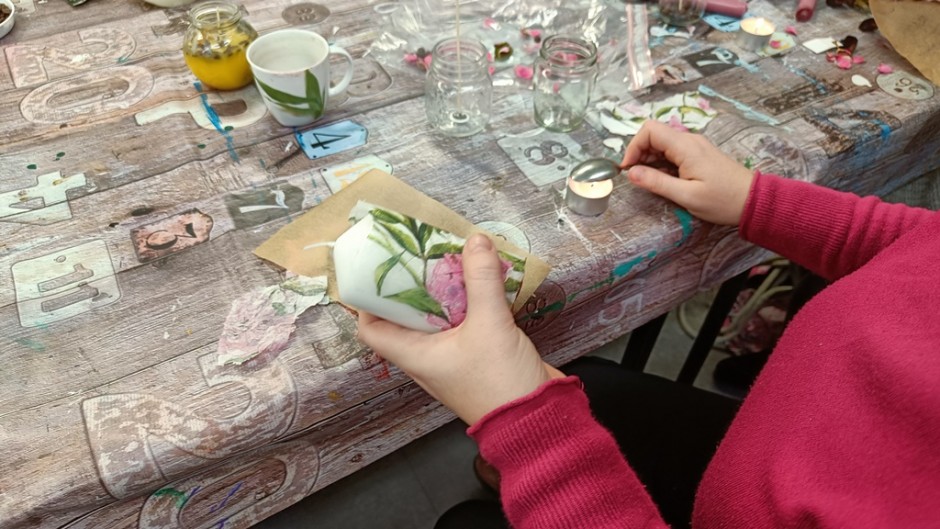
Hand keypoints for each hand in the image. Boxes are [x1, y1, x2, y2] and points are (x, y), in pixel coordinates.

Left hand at [357, 234, 564, 424]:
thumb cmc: (501, 383)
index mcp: (415, 356)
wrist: (539, 418)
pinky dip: (468, 301)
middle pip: (405, 317)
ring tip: (452, 259)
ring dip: (444, 291)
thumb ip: (481, 280)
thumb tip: (475, 240)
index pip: (371, 330)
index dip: (368, 301)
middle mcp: (428, 357)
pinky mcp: (477, 355)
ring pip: (438, 317)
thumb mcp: (490, 324)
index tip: (377, 271)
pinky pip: (464, 322)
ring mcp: (452, 357)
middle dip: (412, 285)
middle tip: (421, 253)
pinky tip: (481, 281)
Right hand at [621, 120, 754, 225]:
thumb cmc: (722, 200)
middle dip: (639, 154)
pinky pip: (672, 151)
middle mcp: (689, 140)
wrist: (754, 201)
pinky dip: (662, 163)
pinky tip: (665, 180)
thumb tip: (630, 173)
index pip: (649, 130)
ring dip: (650, 159)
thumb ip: (656, 182)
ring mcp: (695, 146)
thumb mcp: (686, 196)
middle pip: (654, 135)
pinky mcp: (698, 154)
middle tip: (638, 178)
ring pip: (662, 143)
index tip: (628, 169)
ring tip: (651, 181)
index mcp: (685, 146)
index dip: (633, 146)